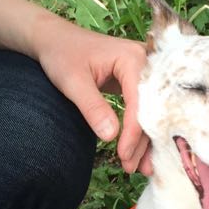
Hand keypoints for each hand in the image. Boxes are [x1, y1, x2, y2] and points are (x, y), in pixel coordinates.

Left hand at [33, 18, 151, 174]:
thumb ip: (92, 107)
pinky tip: (137, 153)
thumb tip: (111, 137)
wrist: (56, 39)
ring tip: (135, 168)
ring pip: (151, 112)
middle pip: (152, 109)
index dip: (133, 132)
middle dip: (142, 141)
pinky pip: (144, 108)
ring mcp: (145, 72)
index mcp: (133, 58)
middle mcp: (146, 63)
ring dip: (143, 141)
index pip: (141, 101)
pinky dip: (139, 130)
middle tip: (131, 169)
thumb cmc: (62, 54)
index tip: (123, 156)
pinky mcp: (138, 82)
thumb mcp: (73, 82)